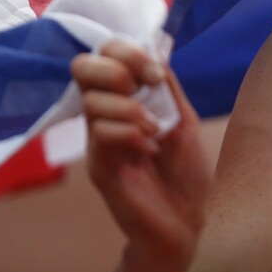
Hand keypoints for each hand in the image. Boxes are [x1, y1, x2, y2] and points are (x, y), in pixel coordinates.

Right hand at [71, 40, 211, 271]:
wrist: (189, 222)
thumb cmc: (187, 172)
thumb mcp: (183, 119)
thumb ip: (166, 87)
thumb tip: (154, 50)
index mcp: (126, 98)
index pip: (105, 54)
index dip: (126, 51)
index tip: (156, 73)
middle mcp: (106, 115)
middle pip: (82, 68)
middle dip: (115, 69)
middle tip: (143, 89)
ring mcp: (98, 142)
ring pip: (91, 102)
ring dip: (129, 109)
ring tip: (155, 131)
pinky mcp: (99, 168)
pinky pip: (100, 134)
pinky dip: (129, 134)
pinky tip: (149, 149)